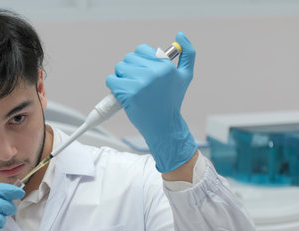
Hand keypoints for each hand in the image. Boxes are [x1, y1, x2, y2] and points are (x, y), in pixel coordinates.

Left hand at [106, 32, 197, 172]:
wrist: (163, 126)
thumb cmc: (172, 100)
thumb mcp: (185, 76)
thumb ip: (188, 54)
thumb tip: (180, 35)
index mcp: (165, 66)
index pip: (141, 49)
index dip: (139, 60)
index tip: (142, 71)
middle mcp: (153, 73)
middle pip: (128, 58)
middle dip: (129, 68)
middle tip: (135, 81)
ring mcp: (140, 84)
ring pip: (119, 68)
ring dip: (120, 76)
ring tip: (129, 87)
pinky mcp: (127, 94)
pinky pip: (111, 80)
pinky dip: (113, 86)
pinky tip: (121, 93)